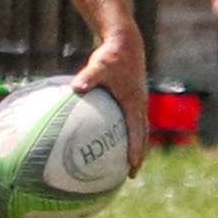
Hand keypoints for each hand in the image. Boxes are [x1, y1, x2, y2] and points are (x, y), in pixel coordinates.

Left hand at [70, 28, 147, 174]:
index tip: (132, 165)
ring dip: (136, 146)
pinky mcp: (132, 99)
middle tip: (132, 174)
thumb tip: (76, 87)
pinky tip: (113, 141)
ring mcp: (137, 102)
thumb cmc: (111, 56)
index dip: (135, 149)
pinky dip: (128, 134)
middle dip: (138, 155)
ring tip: (127, 164)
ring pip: (139, 130)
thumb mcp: (98, 65)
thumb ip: (88, 77)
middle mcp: (139, 104)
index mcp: (133, 101)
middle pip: (142, 136)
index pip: (136, 131)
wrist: (124, 43)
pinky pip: (131, 121)